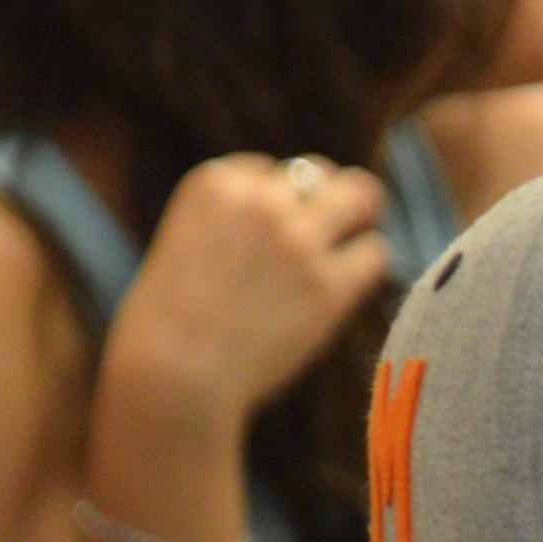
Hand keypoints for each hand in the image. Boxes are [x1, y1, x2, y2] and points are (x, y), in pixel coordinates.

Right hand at [98, 150, 399, 440]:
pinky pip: (374, 253)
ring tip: (355, 239)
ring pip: (359, 198)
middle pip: (319, 173)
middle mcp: (261, 200)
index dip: (277, 199)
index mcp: (215, 182)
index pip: (268, 168)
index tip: (271, 231)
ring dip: (360, 216)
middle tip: (336, 222)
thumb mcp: (185, 243)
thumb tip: (288, 222)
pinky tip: (353, 281)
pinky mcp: (329, 285)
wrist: (171, 373)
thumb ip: (230, 222)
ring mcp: (298, 241)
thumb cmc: (168, 324)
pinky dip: (368, 263)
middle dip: (328, 195)